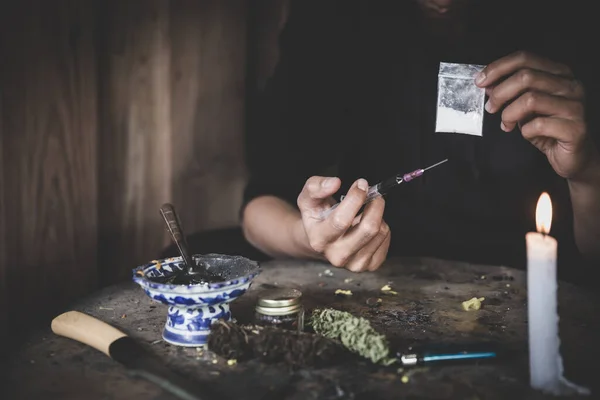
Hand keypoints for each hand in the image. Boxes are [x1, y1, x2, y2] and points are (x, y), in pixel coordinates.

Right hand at [296, 176, 390, 271]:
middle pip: (368, 228)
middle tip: (373, 194)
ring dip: (377, 215)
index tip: (361, 185)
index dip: (356, 198)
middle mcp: (337, 256)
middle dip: (375, 204)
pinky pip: (386, 238)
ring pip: (380, 232)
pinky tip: (367, 224)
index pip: (341, 220)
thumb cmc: (316, 216)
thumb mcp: (307, 198)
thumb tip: (335, 183)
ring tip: (365, 211)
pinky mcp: (370, 265)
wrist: (320, 240)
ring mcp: (354, 264)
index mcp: (319, 240)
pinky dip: (382, 226)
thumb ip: (316, 186)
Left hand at [476, 51, 598, 179]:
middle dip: (500, 93)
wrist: (573, 156)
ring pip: (530, 99)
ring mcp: (575, 106)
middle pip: (526, 76)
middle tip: (490, 107)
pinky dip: (525, 131)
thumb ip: (511, 93)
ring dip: (509, 113)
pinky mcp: (574, 128)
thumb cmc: (548, 129)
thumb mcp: (525, 107)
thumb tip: (487, 84)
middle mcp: (570, 85)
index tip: (480, 81)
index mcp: (559, 74)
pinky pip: (538, 124)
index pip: (525, 58)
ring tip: (505, 124)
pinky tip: (527, 134)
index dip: (498, 68)